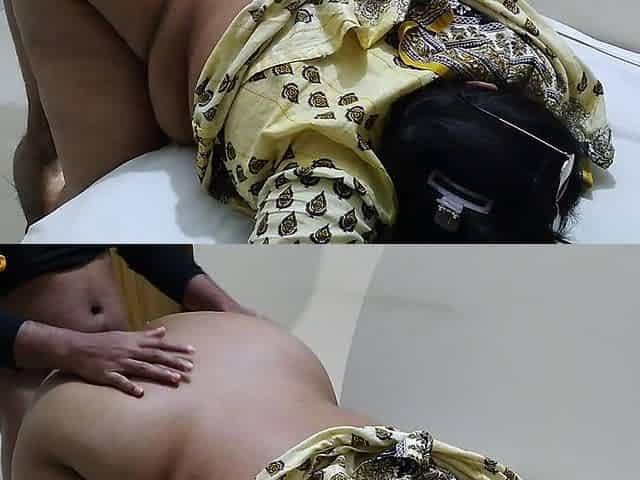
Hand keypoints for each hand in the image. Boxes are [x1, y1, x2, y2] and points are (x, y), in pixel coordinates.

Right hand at [63, 327, 194, 396]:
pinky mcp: (106, 374)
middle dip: (173, 362)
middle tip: (190, 369)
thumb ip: (146, 335)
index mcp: (134, 342)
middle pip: (155, 356)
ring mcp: (118, 363)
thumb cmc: (103, 342)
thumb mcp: (126, 336)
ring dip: (159, 373)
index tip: (192, 351)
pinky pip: (119, 381)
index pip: (160, 344)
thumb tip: (164, 330)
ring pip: (142, 368)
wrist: (77, 348)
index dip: (176, 347)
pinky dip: (130, 386)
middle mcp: (129, 351)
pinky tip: (141, 393)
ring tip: (174, 379)